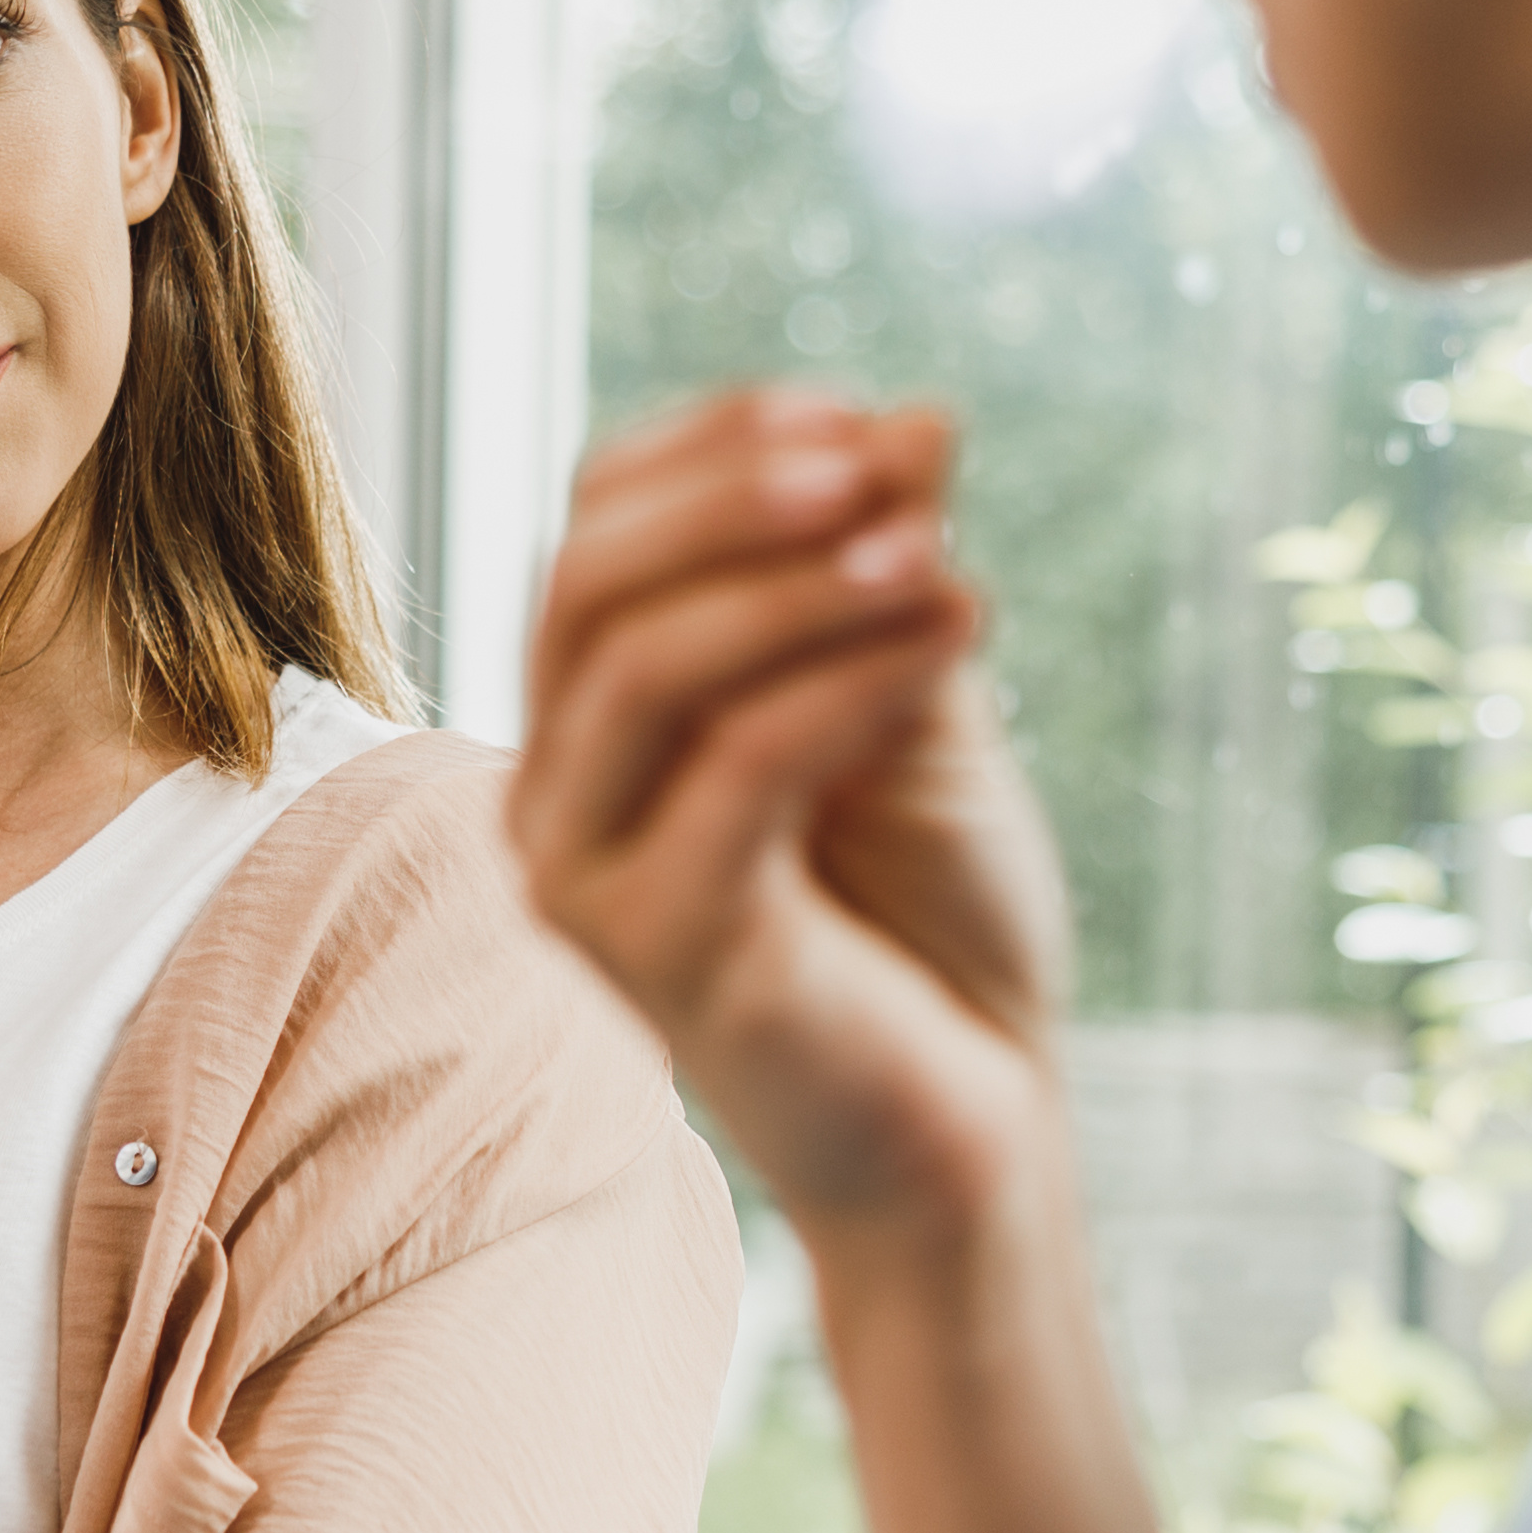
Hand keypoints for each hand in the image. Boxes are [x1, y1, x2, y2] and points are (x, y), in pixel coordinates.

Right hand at [513, 388, 1073, 1254]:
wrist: (979, 1119)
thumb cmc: (936, 923)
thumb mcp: (917, 707)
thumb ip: (891, 576)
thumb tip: (915, 412)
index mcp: (592, 723)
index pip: (595, 528)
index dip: (717, 449)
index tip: (867, 418)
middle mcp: (552, 796)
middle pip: (586, 582)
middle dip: (737, 500)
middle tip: (889, 466)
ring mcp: (581, 881)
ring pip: (639, 667)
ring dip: (798, 586)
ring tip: (944, 560)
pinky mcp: (654, 951)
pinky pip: (732, 770)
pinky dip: (845, 682)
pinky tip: (954, 637)